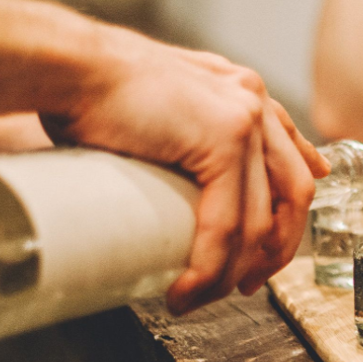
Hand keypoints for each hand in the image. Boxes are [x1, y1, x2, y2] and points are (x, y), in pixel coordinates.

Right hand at [42, 32, 328, 313]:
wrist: (68, 64)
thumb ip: (185, 124)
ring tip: (200, 297)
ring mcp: (244, 120)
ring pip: (258, 220)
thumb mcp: (161, 105)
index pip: (291, 159)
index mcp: (245, 95)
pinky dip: (209, 266)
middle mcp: (255, 104)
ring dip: (232, 272)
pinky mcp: (222, 139)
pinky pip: (226, 223)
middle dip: (276, 250)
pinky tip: (187, 289)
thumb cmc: (95, 87)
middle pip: (294, 193)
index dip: (290, 210)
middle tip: (245, 285)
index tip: (274, 248)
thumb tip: (173, 167)